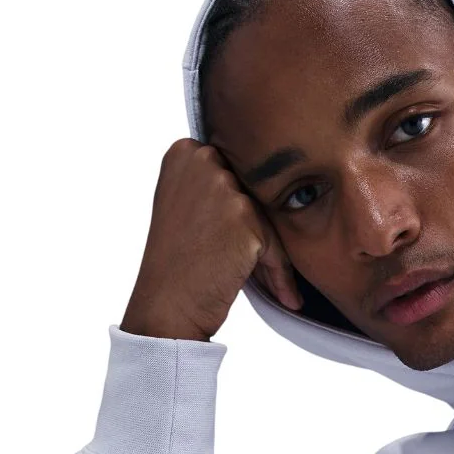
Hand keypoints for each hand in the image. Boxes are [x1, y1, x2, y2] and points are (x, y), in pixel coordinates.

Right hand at [120, 138, 302, 342]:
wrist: (168, 301)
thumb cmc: (178, 260)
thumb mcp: (184, 203)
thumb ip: (213, 183)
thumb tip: (263, 178)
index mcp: (185, 151)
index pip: (237, 173)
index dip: (241, 211)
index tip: (238, 238)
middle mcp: (203, 159)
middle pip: (254, 194)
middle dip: (259, 230)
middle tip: (256, 264)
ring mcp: (223, 185)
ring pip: (268, 220)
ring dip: (272, 254)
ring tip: (269, 284)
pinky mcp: (244, 214)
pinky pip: (277, 245)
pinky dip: (281, 273)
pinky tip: (286, 297)